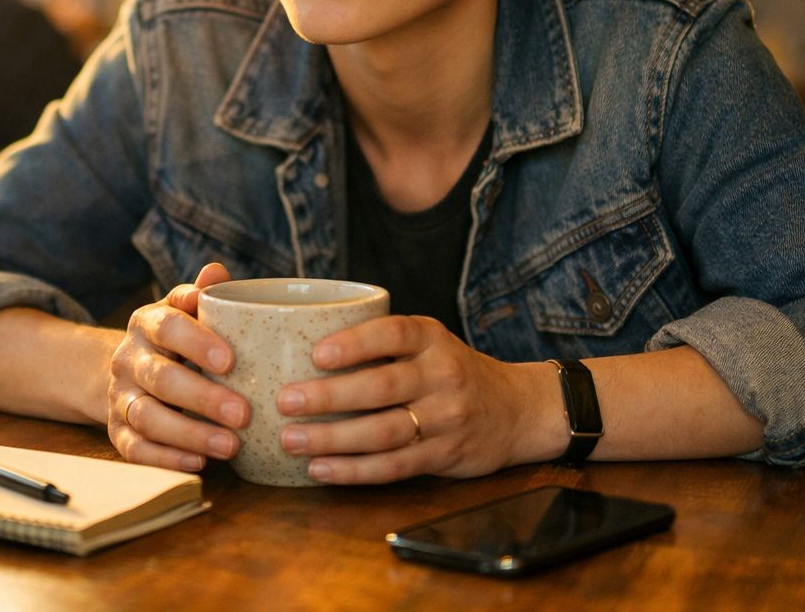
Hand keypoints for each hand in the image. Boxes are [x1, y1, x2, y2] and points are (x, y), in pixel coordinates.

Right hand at [106, 262, 250, 471]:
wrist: (128, 369)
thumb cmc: (175, 339)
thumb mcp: (185, 312)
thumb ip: (202, 295)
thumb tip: (216, 272)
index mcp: (147, 323)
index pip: (168, 327)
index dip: (197, 342)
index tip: (231, 361)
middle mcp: (128, 359)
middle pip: (161, 378)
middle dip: (203, 398)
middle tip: (244, 414)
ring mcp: (120, 397)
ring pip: (148, 417)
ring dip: (190, 434)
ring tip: (231, 446)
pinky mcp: (117, 431)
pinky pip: (135, 449)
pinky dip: (166, 459)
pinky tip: (200, 464)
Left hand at [272, 316, 556, 483]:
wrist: (518, 410)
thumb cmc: (451, 371)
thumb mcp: (428, 342)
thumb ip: (381, 343)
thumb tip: (297, 345)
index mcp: (432, 338)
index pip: (393, 334)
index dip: (355, 344)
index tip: (316, 354)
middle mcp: (442, 375)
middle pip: (382, 387)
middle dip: (329, 396)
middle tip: (286, 401)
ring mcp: (446, 418)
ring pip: (384, 432)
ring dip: (333, 439)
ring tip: (292, 440)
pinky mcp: (444, 456)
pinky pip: (394, 466)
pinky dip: (354, 470)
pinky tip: (320, 469)